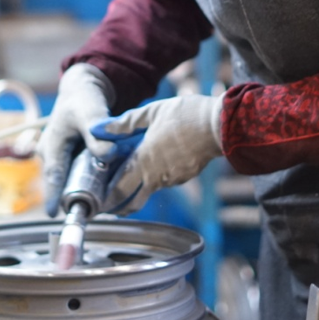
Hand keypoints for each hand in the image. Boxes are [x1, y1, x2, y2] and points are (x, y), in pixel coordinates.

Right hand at [37, 64, 115, 216]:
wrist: (82, 92)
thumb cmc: (83, 100)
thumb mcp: (91, 111)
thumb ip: (98, 133)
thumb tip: (108, 154)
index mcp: (52, 145)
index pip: (53, 174)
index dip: (53, 195)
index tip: (54, 215)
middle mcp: (51, 155)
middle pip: (63, 182)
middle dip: (75, 197)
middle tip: (93, 212)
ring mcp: (59, 159)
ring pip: (71, 180)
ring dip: (84, 190)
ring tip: (103, 203)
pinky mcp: (69, 161)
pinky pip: (78, 175)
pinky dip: (90, 181)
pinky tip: (106, 188)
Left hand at [90, 93, 223, 214]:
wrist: (221, 125)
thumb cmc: (186, 115)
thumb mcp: (151, 112)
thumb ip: (124, 123)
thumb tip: (99, 129)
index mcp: (144, 160)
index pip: (119, 189)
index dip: (106, 199)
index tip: (97, 203)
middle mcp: (157, 176)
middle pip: (133, 201)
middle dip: (119, 206)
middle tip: (109, 207)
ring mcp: (173, 179)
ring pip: (150, 188)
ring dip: (140, 186)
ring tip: (132, 176)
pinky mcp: (186, 176)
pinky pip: (166, 179)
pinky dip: (158, 175)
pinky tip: (159, 161)